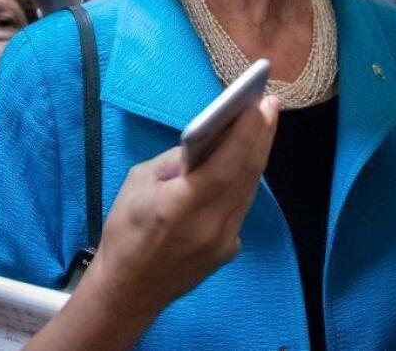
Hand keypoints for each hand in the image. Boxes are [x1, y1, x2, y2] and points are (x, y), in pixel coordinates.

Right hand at [88, 95, 278, 318]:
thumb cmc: (124, 233)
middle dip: (260, 136)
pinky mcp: (229, 250)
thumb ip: (176, 162)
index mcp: (180, 207)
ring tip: (264, 125)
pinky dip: (244, 180)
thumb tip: (206, 143)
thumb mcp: (138, 184)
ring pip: (248, 190)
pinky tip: (246, 160)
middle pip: (245, 175)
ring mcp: (224, 241)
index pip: (225, 165)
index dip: (246, 134)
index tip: (260, 105)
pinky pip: (240, 207)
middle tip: (270, 104)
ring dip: (257, 155)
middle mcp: (210, 225)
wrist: (128, 291)